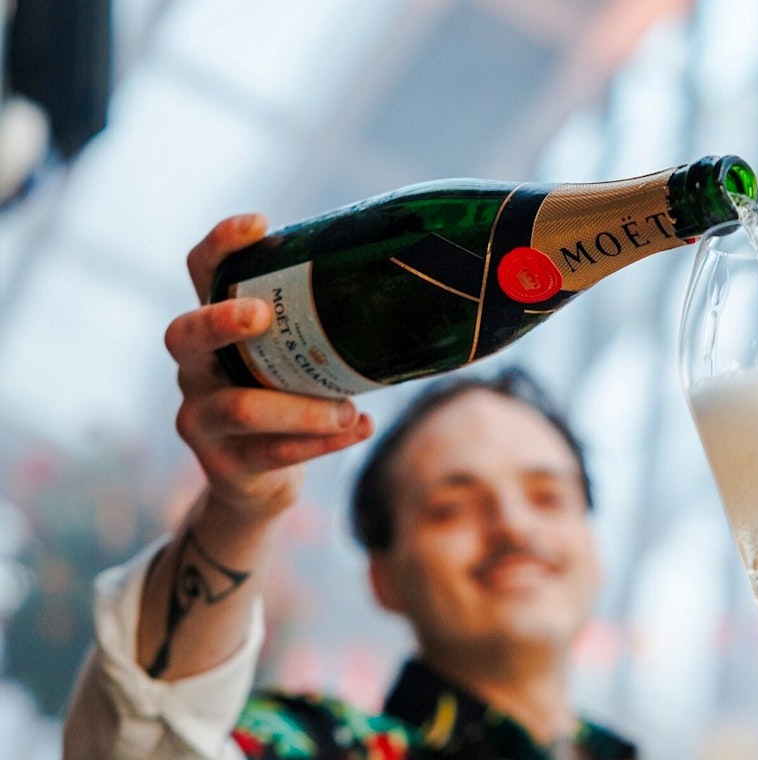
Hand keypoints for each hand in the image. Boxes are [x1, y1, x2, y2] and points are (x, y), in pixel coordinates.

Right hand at [165, 214, 373, 520]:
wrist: (258, 483)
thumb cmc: (286, 401)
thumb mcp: (292, 362)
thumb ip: (320, 330)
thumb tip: (403, 278)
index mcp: (215, 330)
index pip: (202, 274)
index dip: (221, 245)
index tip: (260, 223)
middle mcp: (196, 369)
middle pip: (186, 334)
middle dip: (222, 321)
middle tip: (263, 315)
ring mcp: (201, 418)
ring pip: (240, 407)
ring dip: (301, 407)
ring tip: (347, 408)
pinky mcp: (222, 464)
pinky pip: (272, 452)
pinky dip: (321, 443)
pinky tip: (358, 429)